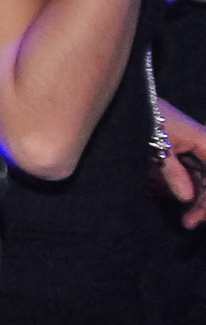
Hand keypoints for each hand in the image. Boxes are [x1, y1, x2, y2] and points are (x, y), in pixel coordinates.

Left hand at [157, 100, 205, 229]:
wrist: (126, 100)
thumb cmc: (144, 117)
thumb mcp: (156, 145)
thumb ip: (172, 171)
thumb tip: (187, 198)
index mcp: (203, 140)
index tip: (199, 215)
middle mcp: (201, 145)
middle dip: (203, 202)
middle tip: (189, 223)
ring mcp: (191, 148)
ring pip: (202, 180)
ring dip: (196, 199)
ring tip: (186, 220)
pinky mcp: (178, 152)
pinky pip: (190, 175)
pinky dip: (184, 189)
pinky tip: (178, 202)